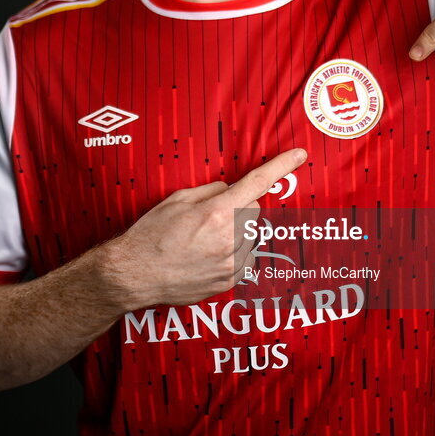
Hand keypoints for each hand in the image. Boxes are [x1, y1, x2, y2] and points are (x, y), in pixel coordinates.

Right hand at [103, 148, 307, 309]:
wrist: (135, 275)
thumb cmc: (151, 234)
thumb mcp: (177, 200)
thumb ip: (211, 191)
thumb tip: (232, 190)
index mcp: (217, 212)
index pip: (257, 182)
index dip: (281, 166)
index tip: (299, 155)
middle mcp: (230, 237)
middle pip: (254, 210)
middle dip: (239, 207)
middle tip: (210, 217)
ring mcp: (232, 262)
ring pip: (251, 234)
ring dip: (236, 231)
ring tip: (204, 241)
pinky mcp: (230, 280)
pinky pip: (245, 256)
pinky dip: (233, 251)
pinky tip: (208, 255)